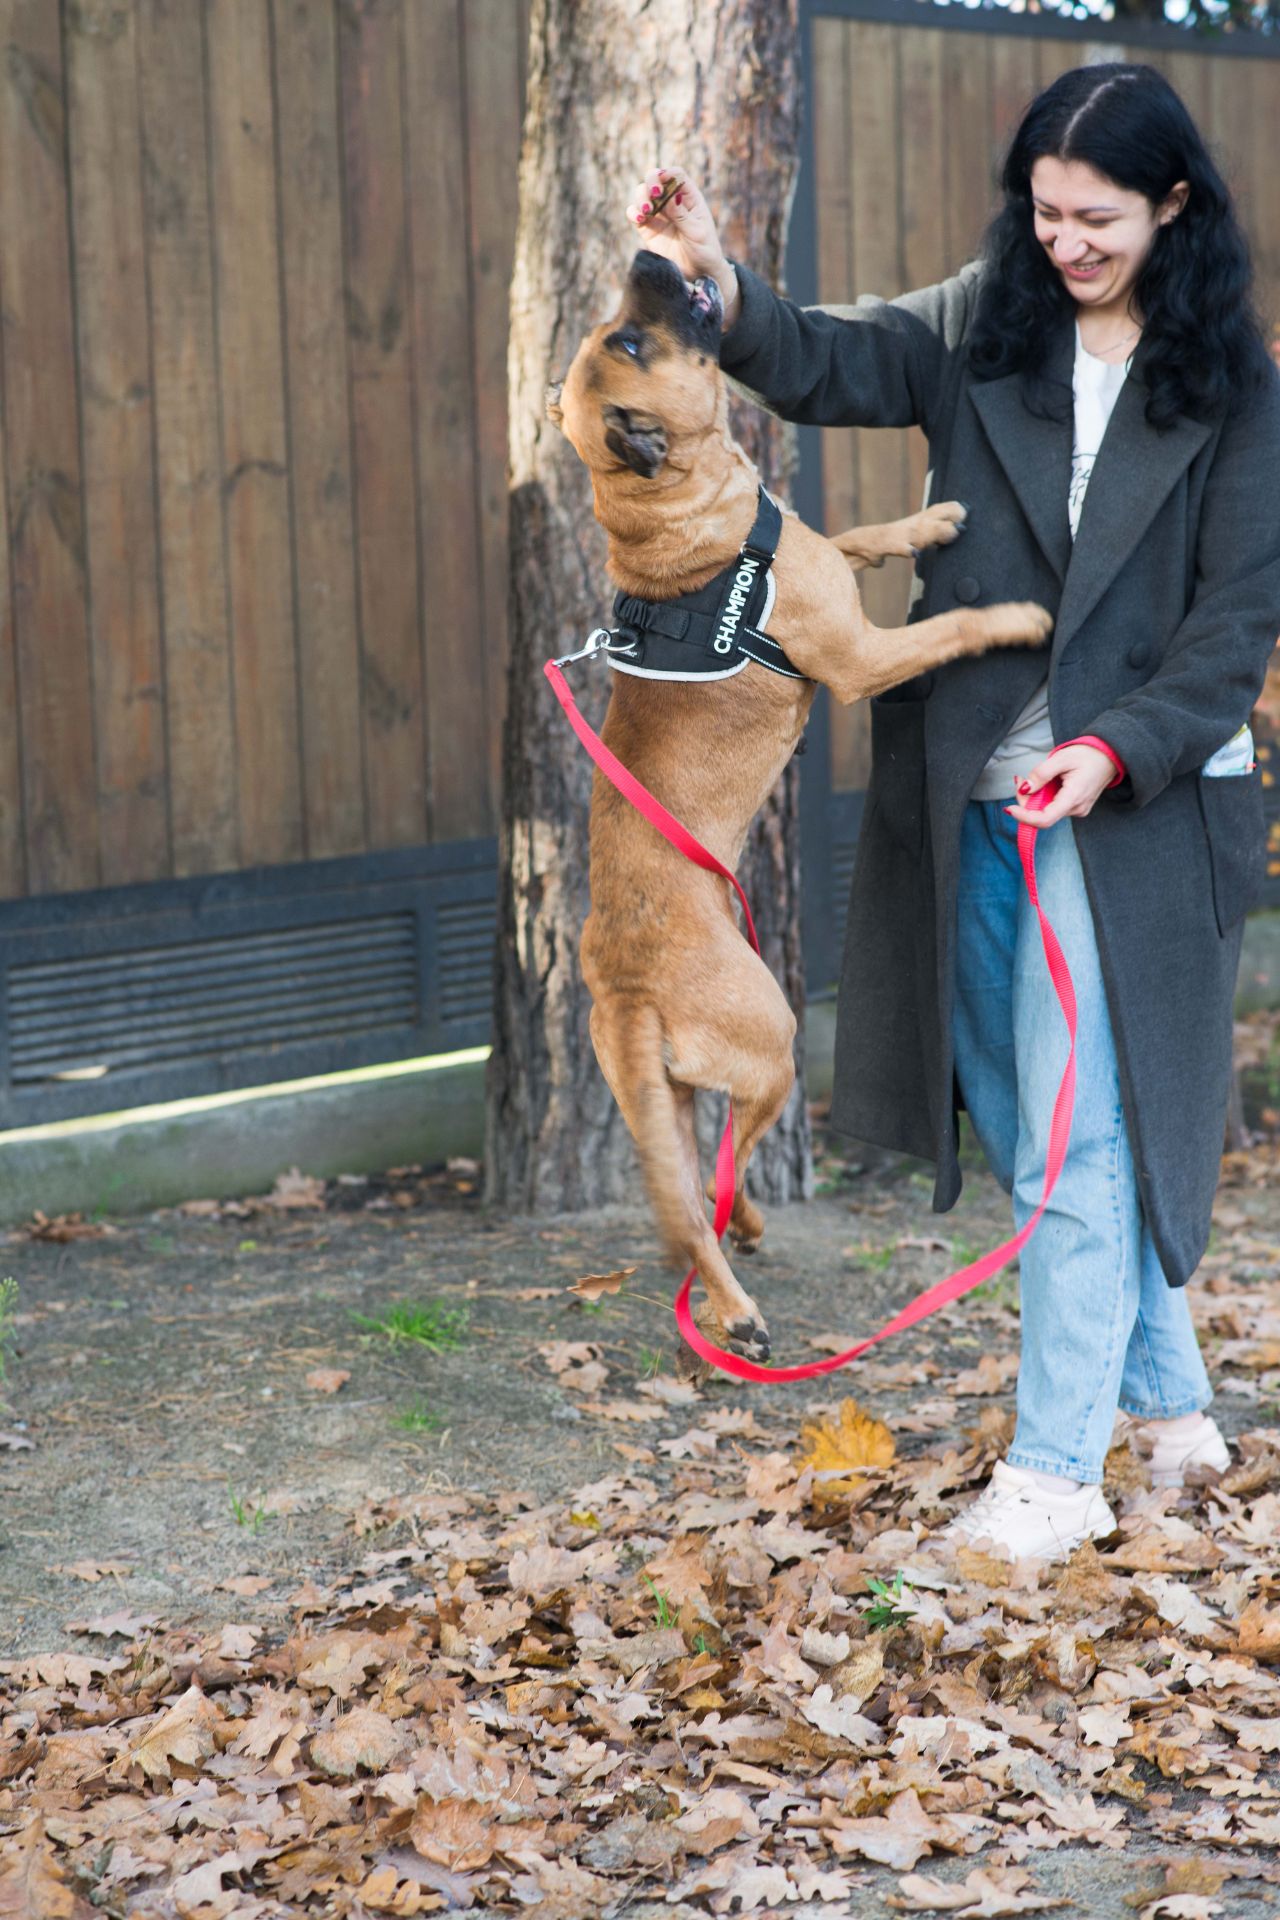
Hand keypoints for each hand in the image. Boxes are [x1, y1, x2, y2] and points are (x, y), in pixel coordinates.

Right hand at [625, 166, 739, 327]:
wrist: (697, 274)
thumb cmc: (704, 251)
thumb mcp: (697, 233)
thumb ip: (682, 215)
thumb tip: (670, 197)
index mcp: (689, 197)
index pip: (676, 175)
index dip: (668, 174)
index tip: (663, 180)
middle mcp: (671, 201)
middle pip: (655, 178)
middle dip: (651, 181)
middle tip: (654, 194)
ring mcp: (658, 214)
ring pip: (642, 194)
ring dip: (641, 197)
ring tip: (647, 211)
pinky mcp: (647, 228)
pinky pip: (634, 214)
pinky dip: (633, 213)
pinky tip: (639, 219)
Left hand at [1005, 743, 1115, 828]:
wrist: (1109, 755)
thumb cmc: (1088, 755)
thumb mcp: (1061, 759)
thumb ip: (1041, 774)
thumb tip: (1025, 789)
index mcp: (1074, 798)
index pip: (1045, 819)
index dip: (1024, 817)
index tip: (1009, 808)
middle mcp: (1076, 809)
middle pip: (1042, 815)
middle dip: (1026, 801)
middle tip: (1019, 780)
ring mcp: (1077, 809)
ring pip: (1046, 811)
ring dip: (1034, 798)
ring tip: (1030, 779)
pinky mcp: (1076, 806)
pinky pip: (1054, 807)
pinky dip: (1043, 797)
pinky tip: (1042, 784)